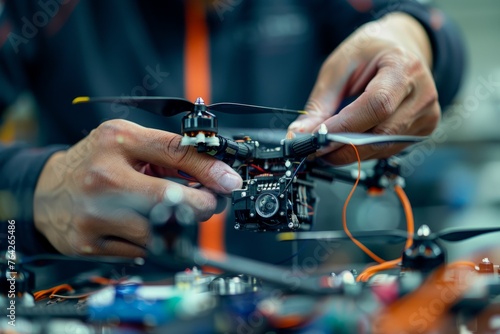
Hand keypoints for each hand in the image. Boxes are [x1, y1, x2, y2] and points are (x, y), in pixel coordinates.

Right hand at [33, 119, 241, 256]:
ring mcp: (95, 213)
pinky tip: (146, 228)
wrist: (45, 191)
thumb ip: (166, 152)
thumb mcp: (126, 141)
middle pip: (171, 199)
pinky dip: (153, 241)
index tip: (230, 181)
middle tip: (208, 203)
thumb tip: (213, 173)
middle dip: (202, 205)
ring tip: (176, 214)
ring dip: (179, 226)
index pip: (175, 152)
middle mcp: (104, 177)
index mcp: (117, 141)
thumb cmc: (93, 162)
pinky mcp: (89, 243)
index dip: (210, 169)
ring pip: (160, 231)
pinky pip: (140, 250)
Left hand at [289, 12, 439, 164]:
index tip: (317, 138)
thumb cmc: (370, 52)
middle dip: (344, 147)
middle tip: (315, 150)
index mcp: (404, 67)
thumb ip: (321, 102)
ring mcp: (426, 114)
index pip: (377, 105)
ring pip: (384, 148)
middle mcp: (422, 93)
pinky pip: (389, 150)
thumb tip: (300, 134)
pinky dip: (365, 151)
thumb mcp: (339, 67)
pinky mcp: (423, 129)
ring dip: (352, 153)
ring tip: (327, 147)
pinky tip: (348, 144)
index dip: (345, 127)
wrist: (399, 48)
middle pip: (382, 133)